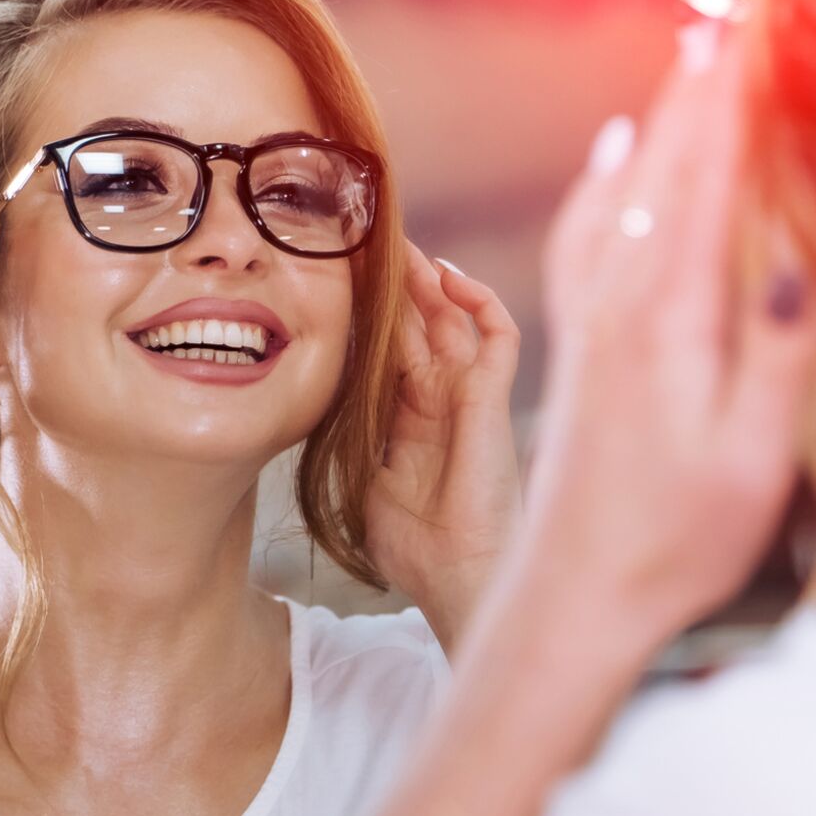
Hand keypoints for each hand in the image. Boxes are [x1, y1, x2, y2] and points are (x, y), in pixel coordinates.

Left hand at [364, 242, 520, 650]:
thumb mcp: (365, 479)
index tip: (342, 275)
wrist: (456, 577)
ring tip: (401, 242)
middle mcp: (443, 398)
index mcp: (412, 416)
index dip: (373, 311)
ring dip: (430, 279)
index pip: (394, 345)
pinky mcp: (491, 399)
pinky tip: (449, 276)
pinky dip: (479, 301)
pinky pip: (497, 335)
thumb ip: (356, 436)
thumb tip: (318, 405)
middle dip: (398, 281)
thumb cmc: (414, 545)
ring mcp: (470, 396)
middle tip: (369, 238)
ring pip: (456, 318)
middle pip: (423, 322)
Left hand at [524, 22, 815, 651]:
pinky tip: (606, 169)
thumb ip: (776, 359)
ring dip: (649, 134)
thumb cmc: (669, 542)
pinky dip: (598, 193)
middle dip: (691, 102)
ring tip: (675, 77)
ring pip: (618, 204)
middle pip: (658, 182)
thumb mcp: (750, 462)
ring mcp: (590, 333)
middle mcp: (620, 314)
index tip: (749, 49)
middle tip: (720, 33)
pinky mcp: (576, 356)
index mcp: (670, 329)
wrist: (576, 593)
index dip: (729, 115)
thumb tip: (797, 264)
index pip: (706, 194)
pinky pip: (581, 247)